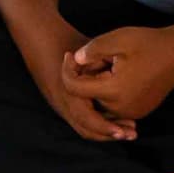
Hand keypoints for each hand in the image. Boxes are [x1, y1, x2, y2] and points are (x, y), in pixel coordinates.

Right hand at [15, 20, 132, 143]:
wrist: (41, 38)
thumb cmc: (67, 43)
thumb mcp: (90, 52)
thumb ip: (103, 65)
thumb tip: (127, 79)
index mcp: (68, 93)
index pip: (89, 120)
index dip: (108, 126)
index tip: (128, 127)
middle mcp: (63, 103)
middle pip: (87, 129)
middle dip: (110, 133)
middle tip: (132, 133)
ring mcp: (61, 105)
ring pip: (84, 128)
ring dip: (105, 131)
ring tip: (128, 130)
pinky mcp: (63, 104)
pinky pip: (81, 122)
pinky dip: (99, 124)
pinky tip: (117, 121)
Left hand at [60, 23, 173, 125]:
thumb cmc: (149, 44)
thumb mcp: (118, 39)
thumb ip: (93, 49)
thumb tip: (75, 58)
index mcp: (113, 90)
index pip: (74, 88)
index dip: (68, 70)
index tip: (70, 54)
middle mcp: (120, 107)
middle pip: (86, 97)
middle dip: (83, 78)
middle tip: (92, 58)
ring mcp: (130, 113)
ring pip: (98, 104)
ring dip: (95, 87)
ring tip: (106, 65)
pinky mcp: (137, 112)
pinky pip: (113, 107)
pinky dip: (108, 93)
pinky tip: (117, 74)